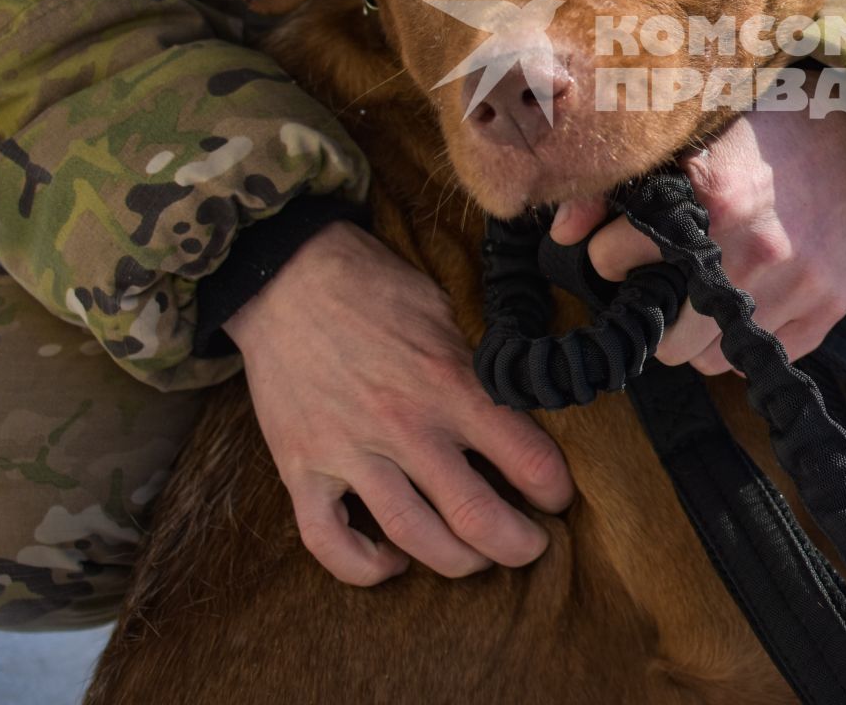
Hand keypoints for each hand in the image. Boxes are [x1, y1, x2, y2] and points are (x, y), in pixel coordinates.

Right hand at [227, 221, 574, 585]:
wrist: (286, 278)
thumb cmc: (376, 289)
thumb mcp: (447, 313)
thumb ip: (480, 366)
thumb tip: (524, 403)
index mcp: (449, 383)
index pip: (526, 458)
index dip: (555, 488)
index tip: (559, 496)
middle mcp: (403, 425)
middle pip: (475, 516)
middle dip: (517, 544)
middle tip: (532, 547)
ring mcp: (348, 452)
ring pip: (412, 536)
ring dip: (456, 562)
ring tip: (476, 559)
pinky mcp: (300, 468)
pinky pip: (328, 541)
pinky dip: (363, 566)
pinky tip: (392, 562)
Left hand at [550, 88, 845, 374]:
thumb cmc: (760, 131)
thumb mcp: (684, 135)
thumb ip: (613, 184)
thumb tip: (560, 234)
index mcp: (710, 196)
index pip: (610, 262)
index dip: (607, 254)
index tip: (619, 245)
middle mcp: (755, 249)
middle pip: (661, 338)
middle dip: (649, 310)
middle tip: (659, 281)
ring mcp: (797, 285)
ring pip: (707, 360)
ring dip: (694, 334)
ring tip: (703, 292)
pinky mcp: (828, 309)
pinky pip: (756, 361)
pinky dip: (741, 340)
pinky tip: (745, 298)